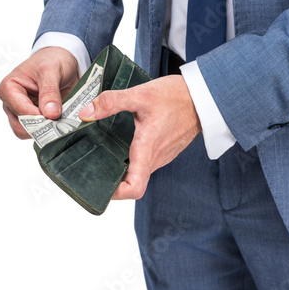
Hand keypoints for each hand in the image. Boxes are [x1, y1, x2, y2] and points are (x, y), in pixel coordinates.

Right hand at [0, 47, 78, 138]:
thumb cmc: (51, 60)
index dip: (38, 117)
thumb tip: (50, 114)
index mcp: (8, 88)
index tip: (55, 117)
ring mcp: (22, 113)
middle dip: (41, 128)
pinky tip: (61, 122)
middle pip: (21, 128)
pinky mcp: (34, 120)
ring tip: (62, 120)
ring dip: (47, 131)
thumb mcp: (51, 70)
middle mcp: (11, 103)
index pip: (20, 112)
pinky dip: (51, 131)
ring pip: (30, 133)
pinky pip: (40, 133)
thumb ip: (50, 92)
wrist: (62, 60)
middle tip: (60, 122)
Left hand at [78, 75, 201, 199]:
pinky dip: (131, 160)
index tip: (100, 185)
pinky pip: (144, 163)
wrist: (202, 97)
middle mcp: (155, 158)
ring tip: (101, 155)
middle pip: (132, 183)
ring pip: (138, 173)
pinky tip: (120, 144)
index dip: (116, 194)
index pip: (134, 187)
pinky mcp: (163, 151)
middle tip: (91, 169)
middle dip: (112, 181)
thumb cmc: (176, 97)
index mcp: (147, 149)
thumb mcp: (140, 94)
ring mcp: (161, 156)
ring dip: (121, 170)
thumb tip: (86, 113)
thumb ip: (112, 102)